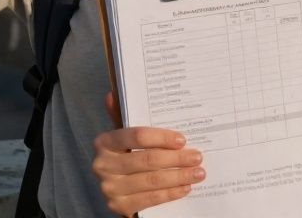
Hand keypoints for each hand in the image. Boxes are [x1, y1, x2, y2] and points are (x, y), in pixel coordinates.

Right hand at [91, 92, 203, 215]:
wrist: (119, 192)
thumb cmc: (126, 158)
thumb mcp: (125, 139)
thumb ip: (123, 118)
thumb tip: (112, 94)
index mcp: (104, 142)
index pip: (136, 136)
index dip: (161, 137)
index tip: (182, 139)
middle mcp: (102, 165)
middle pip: (147, 160)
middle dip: (176, 158)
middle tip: (197, 157)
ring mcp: (109, 187)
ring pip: (152, 180)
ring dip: (179, 176)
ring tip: (198, 173)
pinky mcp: (118, 206)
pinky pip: (150, 199)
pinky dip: (171, 193)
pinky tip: (185, 188)